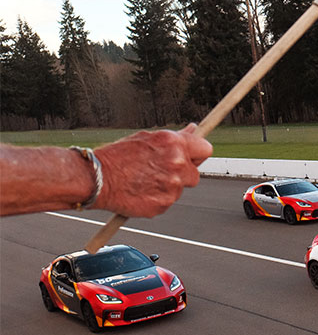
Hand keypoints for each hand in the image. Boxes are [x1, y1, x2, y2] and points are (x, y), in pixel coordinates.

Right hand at [93, 124, 212, 217]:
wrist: (96, 179)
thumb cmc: (118, 156)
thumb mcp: (147, 138)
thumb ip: (175, 137)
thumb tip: (194, 130)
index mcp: (174, 144)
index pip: (205, 149)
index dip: (197, 154)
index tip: (191, 157)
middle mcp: (177, 164)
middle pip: (195, 174)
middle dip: (182, 174)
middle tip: (160, 172)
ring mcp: (172, 187)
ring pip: (180, 189)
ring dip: (168, 187)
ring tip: (143, 181)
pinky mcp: (163, 205)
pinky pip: (167, 202)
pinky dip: (157, 199)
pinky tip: (140, 191)